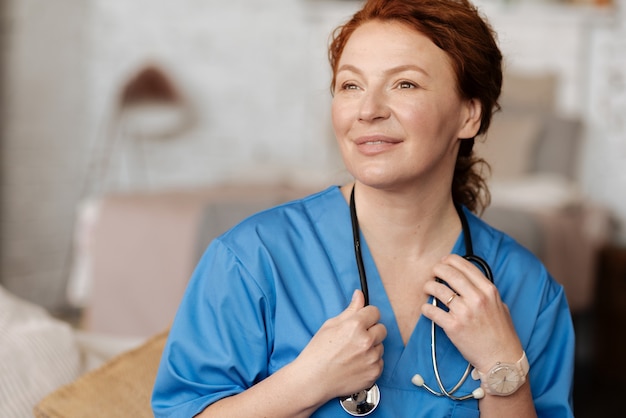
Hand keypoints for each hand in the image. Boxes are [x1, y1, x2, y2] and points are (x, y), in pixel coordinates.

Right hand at [295, 290, 386, 401]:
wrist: (313, 380)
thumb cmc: (318, 352)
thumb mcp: (331, 325)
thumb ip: (350, 310)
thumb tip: (360, 295)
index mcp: (355, 325)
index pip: (375, 312)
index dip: (367, 315)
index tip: (362, 320)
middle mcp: (366, 341)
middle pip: (382, 329)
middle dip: (371, 331)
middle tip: (356, 338)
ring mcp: (371, 359)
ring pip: (380, 346)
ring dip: (371, 348)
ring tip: (353, 354)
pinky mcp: (374, 373)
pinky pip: (379, 362)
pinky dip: (371, 363)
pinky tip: (356, 364)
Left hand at [421, 255, 522, 372]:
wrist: (501, 360)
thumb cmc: (501, 334)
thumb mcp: (501, 306)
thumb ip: (486, 293)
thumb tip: (470, 281)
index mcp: (489, 291)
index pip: (466, 266)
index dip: (450, 261)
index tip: (443, 261)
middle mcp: (477, 298)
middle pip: (450, 274)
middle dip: (437, 269)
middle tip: (433, 273)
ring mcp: (465, 312)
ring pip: (438, 290)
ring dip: (429, 287)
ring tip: (428, 289)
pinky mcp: (453, 327)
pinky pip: (432, 311)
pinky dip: (426, 308)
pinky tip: (427, 309)